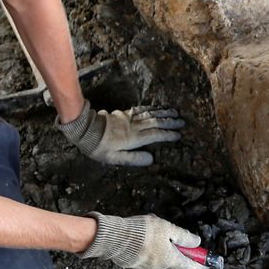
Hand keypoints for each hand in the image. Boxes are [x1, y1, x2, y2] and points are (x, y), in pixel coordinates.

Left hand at [57, 104, 184, 165]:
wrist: (85, 129)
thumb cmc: (98, 147)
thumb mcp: (113, 158)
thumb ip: (133, 159)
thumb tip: (152, 159)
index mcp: (133, 138)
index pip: (155, 135)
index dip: (167, 134)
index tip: (179, 134)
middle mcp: (134, 126)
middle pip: (155, 122)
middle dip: (170, 121)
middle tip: (183, 121)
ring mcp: (129, 118)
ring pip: (150, 114)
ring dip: (163, 113)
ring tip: (175, 112)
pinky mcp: (123, 114)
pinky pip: (141, 110)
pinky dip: (151, 108)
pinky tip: (157, 108)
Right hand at [77, 213, 207, 268]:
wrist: (114, 237)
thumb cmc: (142, 232)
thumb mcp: (168, 228)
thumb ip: (184, 237)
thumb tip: (197, 243)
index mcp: (170, 260)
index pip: (191, 268)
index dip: (201, 265)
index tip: (208, 264)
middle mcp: (159, 267)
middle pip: (174, 261)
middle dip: (177, 250)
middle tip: (173, 235)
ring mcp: (146, 267)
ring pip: (159, 258)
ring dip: (161, 247)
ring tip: (152, 231)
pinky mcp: (133, 264)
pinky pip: (147, 257)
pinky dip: (149, 249)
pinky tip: (142, 237)